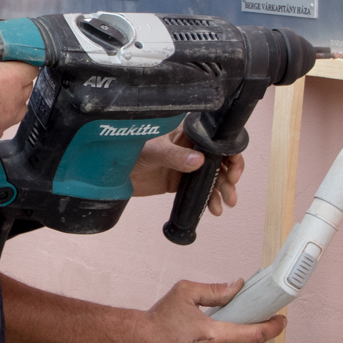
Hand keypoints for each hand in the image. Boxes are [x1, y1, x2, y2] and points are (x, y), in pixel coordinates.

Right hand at [0, 10, 34, 142]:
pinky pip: (3, 123)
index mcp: (10, 78)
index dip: (24, 59)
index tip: (13, 56)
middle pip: (26, 86)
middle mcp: (13, 101)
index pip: (32, 66)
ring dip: (10, 98)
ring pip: (18, 106)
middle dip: (16, 77)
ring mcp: (4, 120)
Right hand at [120, 278, 283, 342]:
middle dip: (252, 337)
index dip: (273, 328)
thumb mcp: (186, 292)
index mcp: (213, 336)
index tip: (280, 322)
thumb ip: (216, 291)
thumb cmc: (158, 319)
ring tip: (216, 336)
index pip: (256, 335)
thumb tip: (237, 287)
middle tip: (244, 324)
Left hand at [128, 129, 244, 214]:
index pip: (216, 139)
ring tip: (224, 204)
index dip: (229, 152)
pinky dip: (208, 200)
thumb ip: (174, 156)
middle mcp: (190, 148)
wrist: (110, 171)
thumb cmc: (127, 149)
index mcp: (186, 133)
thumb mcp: (152, 150)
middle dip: (229, 175)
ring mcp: (186, 166)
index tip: (232, 167)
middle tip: (230, 188)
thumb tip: (198, 161)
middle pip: (219, 160)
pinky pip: (199, 191)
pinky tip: (213, 208)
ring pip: (212, 178)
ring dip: (221, 190)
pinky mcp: (179, 183)